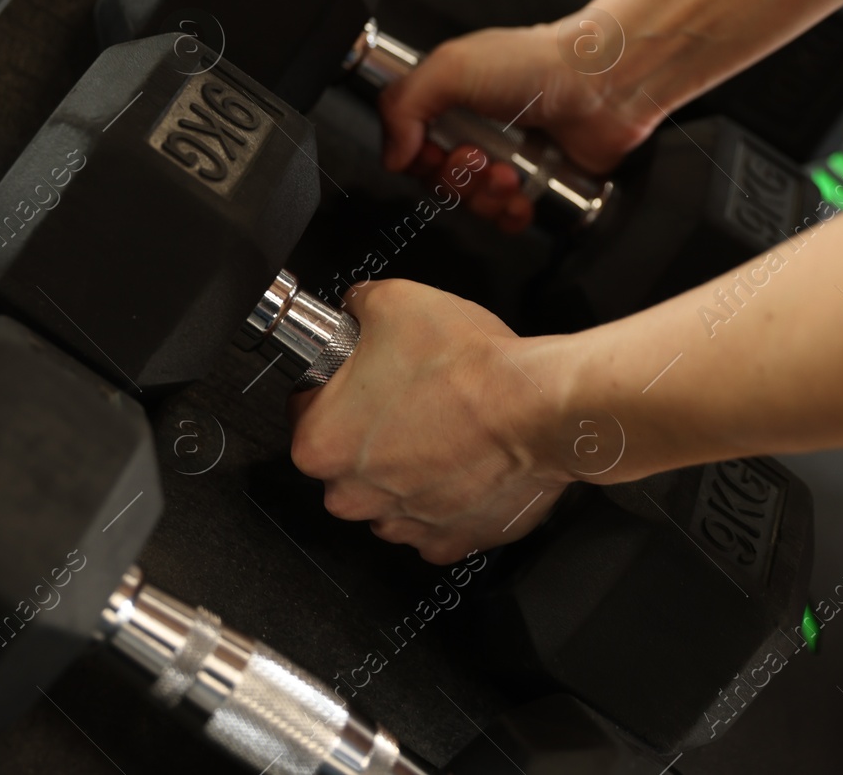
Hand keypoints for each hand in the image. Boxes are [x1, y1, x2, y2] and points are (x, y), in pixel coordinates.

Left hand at [288, 279, 574, 563]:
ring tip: (441, 429)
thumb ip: (357, 307)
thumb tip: (356, 308)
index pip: (304, 406)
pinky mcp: (449, 541)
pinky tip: (463, 464)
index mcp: (321, 442)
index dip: (334, 383)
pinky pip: (433, 523)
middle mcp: (353, 494)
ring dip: (406, 468)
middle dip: (369, 432)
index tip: (361, 375)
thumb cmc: (469, 368)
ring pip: (386, 494)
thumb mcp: (393, 300)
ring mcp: (402, 523)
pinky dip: (445, 499)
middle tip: (408, 398)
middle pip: (344, 458)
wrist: (538, 407)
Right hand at [379, 23, 662, 229]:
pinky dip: (509, 215)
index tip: (433, 151)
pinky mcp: (533, 184)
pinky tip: (521, 197)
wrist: (601, 84)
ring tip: (508, 175)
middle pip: (437, 181)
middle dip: (455, 179)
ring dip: (485, 197)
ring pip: (470, 204)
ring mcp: (503, 159)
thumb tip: (392, 155)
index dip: (417, 159)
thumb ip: (403, 105)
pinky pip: (504, 219)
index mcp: (448, 100)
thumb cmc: (536, 63)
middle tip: (478, 158)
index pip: (409, 148)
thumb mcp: (451, 67)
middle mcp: (474, 130)